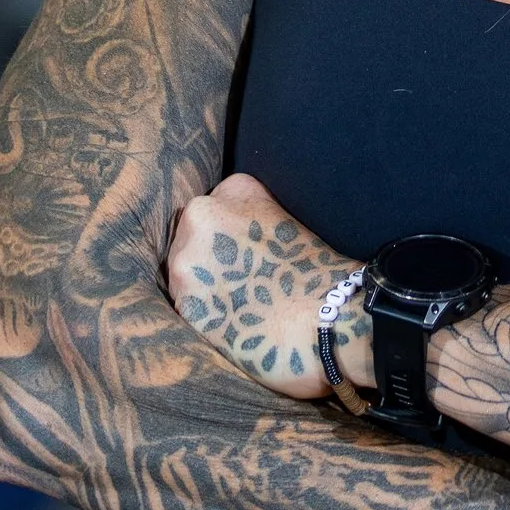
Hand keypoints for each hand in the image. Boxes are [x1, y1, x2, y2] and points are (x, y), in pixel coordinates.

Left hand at [167, 172, 355, 397]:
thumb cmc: (317, 275)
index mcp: (234, 189)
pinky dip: (201, 312)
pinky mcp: (183, 300)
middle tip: (238, 281)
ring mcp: (187, 259)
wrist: (325, 320)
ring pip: (183, 269)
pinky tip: (230, 320)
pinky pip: (184, 302)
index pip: (215, 207)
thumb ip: (248, 217)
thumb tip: (228, 238)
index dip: (229, 235)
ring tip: (236, 303)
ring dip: (201, 285)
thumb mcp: (285, 221)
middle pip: (191, 235)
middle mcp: (203, 214)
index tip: (246, 253)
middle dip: (208, 256)